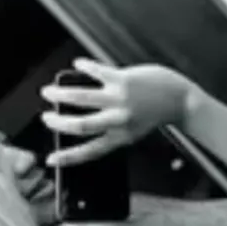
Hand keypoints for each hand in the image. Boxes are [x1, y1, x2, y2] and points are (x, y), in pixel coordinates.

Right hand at [39, 59, 195, 166]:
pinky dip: (84, 67)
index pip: (88, 152)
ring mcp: (120, 99)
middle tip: (46, 118)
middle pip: (80, 126)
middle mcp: (118, 121)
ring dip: (61, 94)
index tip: (50, 160)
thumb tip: (82, 121)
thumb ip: (110, 129)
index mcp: (120, 138)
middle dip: (57, 122)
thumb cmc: (155, 115)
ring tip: (49, 91)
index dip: (67, 158)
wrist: (180, 100)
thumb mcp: (132, 130)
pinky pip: (98, 71)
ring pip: (82, 97)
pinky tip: (77, 64)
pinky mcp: (124, 80)